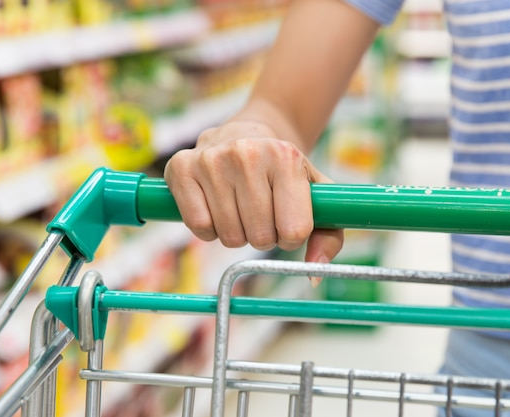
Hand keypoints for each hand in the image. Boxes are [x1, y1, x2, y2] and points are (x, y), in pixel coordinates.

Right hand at [164, 120, 343, 266]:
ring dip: (237, 234)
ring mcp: (211, 159)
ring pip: (229, 236)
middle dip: (264, 236)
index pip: (294, 231)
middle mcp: (247, 153)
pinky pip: (199, 226)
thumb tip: (315, 274)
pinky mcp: (181, 167)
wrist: (248, 133)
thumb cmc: (284, 172)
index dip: (291, 236)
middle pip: (261, 238)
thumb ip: (328, 236)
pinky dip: (209, 229)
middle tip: (261, 214)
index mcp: (285, 157)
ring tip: (240, 209)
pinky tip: (216, 207)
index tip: (286, 219)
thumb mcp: (316, 194)